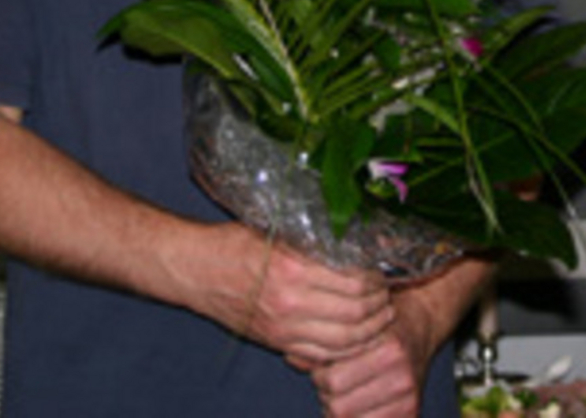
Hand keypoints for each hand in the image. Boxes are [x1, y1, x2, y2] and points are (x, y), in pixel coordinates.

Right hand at [181, 222, 393, 368]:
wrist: (196, 270)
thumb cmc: (235, 243)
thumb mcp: (280, 231)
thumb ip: (316, 241)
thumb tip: (356, 237)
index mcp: (294, 269)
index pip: (354, 282)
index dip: (377, 280)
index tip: (384, 272)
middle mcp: (292, 302)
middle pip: (356, 314)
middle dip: (380, 306)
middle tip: (389, 295)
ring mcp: (284, 328)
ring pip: (343, 340)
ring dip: (369, 331)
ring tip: (381, 317)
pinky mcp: (276, 342)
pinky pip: (320, 355)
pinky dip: (345, 349)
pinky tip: (356, 338)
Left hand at [311, 295, 433, 416]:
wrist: (421, 328)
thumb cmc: (381, 327)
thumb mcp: (356, 326)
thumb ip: (323, 344)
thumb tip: (291, 358)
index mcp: (389, 350)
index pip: (332, 381)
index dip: (320, 375)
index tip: (326, 366)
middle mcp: (402, 377)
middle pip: (338, 406)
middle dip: (328, 395)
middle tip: (334, 381)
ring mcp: (408, 400)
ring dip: (340, 409)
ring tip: (346, 392)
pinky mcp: (410, 414)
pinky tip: (359, 404)